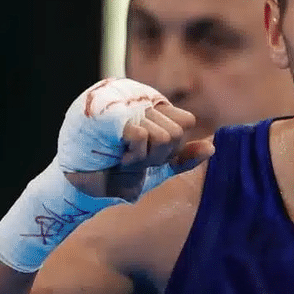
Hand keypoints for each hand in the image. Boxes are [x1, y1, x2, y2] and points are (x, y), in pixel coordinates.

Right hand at [56, 78, 214, 198]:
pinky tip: (117, 155)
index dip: (172, 145)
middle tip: (132, 158)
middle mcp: (141, 106)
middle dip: (158, 155)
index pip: (185, 121)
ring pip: (164, 135)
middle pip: (177, 132)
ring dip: (144, 156)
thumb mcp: (158, 170)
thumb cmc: (118, 177)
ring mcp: (125, 107)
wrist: (82, 187)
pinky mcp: (109, 116)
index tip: (152, 157)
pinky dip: (133, 153)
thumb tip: (212, 147)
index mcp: (153, 114)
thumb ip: (183, 158)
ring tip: (122, 156)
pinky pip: (141, 135)